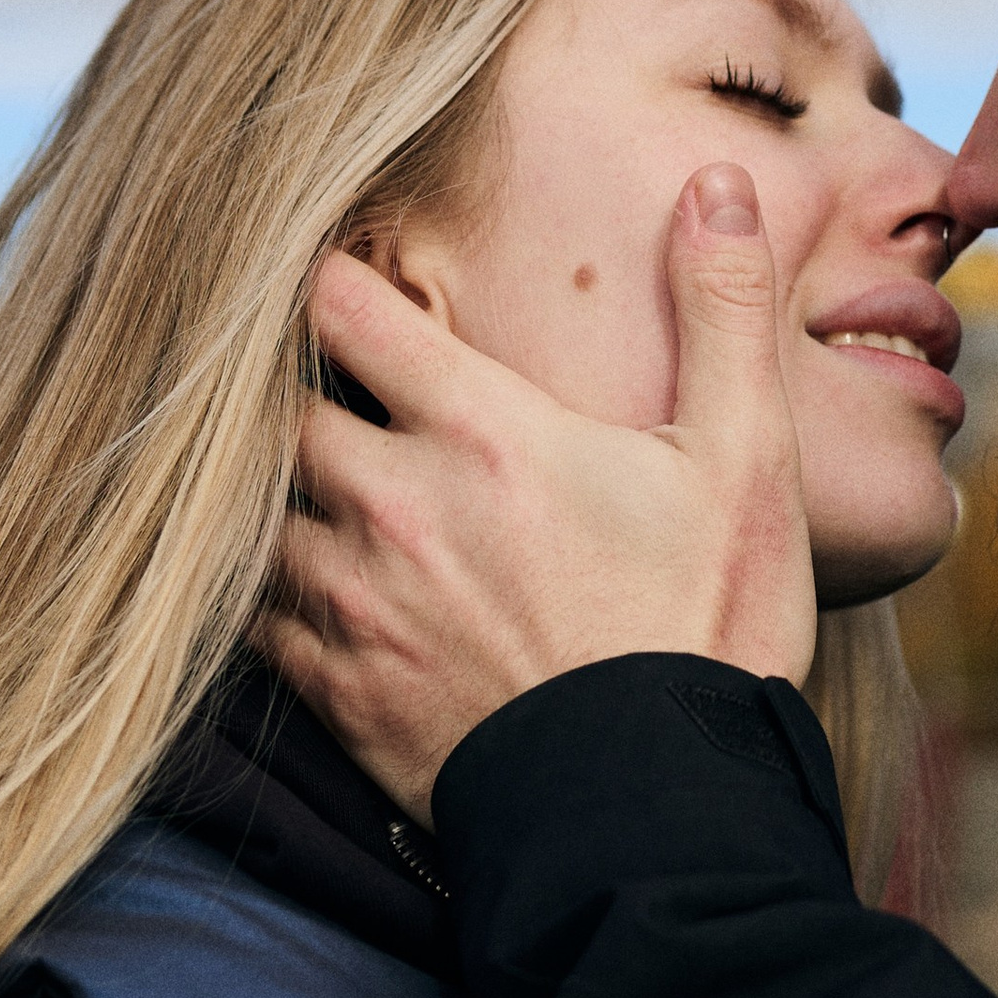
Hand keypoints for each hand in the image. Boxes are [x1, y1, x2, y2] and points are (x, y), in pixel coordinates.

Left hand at [254, 163, 815, 816]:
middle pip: (277, 407)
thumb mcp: (743, 459)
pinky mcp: (338, 691)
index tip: (331, 262)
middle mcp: (393, 506)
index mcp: (482, 432)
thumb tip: (717, 181)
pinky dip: (271, 590)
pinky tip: (312, 583)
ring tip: (306, 476)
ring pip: (254, 513)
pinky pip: (257, 619)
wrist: (658, 817)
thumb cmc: (707, 631)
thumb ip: (723, 310)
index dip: (327, 273)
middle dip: (288, 382)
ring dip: (277, 490)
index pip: (348, 308)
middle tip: (309, 369)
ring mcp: (354, 605)